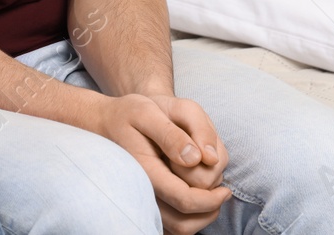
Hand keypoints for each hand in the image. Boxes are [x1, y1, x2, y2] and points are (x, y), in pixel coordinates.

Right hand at [83, 93, 230, 233]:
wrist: (107, 123)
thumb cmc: (131, 114)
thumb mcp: (149, 110)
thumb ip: (173, 133)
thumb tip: (198, 158)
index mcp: (144, 170)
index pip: (185, 200)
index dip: (211, 199)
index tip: (226, 190)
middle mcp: (140, 192)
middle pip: (187, 219)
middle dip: (208, 199)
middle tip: (210, 175)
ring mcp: (142, 203)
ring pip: (181, 229)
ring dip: (202, 213)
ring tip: (207, 187)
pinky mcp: (146, 207)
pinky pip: (173, 229)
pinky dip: (190, 219)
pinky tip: (196, 196)